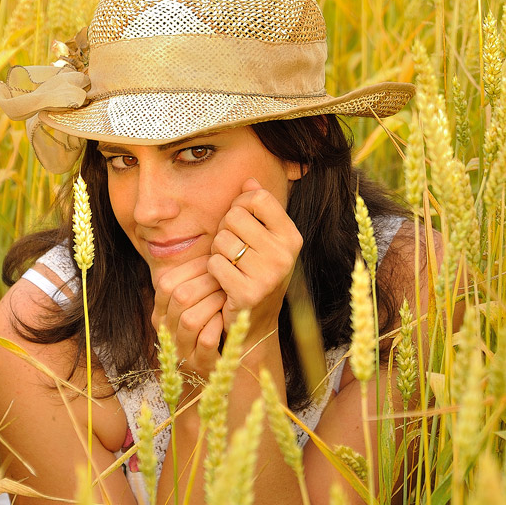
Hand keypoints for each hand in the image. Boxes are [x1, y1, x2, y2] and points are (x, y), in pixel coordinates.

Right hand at [151, 256, 225, 379]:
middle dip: (207, 284)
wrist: (233, 353)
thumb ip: (197, 272)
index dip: (193, 269)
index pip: (167, 282)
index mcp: (161, 309)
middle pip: (180, 297)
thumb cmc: (219, 314)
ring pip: (191, 319)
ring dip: (214, 304)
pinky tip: (227, 319)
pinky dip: (218, 327)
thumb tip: (211, 236)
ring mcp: (181, 350)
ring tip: (228, 297)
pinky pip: (205, 341)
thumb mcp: (202, 293)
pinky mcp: (200, 364)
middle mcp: (166, 330)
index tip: (216, 262)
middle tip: (227, 279)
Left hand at [207, 178, 302, 343]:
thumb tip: (248, 181)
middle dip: (225, 231)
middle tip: (233, 250)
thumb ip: (258, 210)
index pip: (258, 197)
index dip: (241, 204)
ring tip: (230, 265)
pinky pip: (215, 263)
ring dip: (217, 252)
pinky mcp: (248, 293)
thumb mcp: (265, 240)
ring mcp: (268, 275)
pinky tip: (224, 281)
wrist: (255, 324)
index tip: (240, 221)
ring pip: (221, 240)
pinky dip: (213, 271)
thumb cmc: (257, 274)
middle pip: (234, 217)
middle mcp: (285, 255)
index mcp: (292, 237)